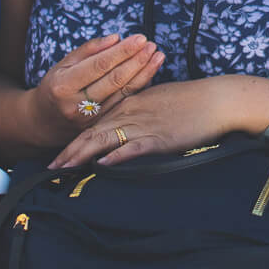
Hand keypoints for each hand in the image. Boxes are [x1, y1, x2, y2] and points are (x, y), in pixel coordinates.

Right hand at [31, 33, 165, 143]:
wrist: (44, 121)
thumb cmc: (56, 85)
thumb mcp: (64, 64)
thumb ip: (89, 50)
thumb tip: (116, 38)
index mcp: (64, 85)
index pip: (99, 65)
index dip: (122, 51)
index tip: (140, 38)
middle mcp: (77, 105)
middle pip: (114, 80)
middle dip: (137, 61)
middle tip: (152, 45)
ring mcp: (90, 119)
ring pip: (123, 93)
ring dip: (144, 73)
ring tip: (158, 56)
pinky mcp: (101, 127)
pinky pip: (124, 103)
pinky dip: (139, 87)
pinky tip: (150, 73)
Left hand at [50, 75, 268, 169]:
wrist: (217, 99)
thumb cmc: (192, 101)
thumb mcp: (160, 102)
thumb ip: (141, 113)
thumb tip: (130, 127)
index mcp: (131, 103)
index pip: (96, 122)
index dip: (76, 138)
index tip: (61, 152)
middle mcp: (131, 113)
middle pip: (93, 132)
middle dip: (70, 150)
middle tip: (51, 166)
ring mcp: (144, 125)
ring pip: (105, 140)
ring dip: (82, 156)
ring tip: (63, 169)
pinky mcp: (158, 139)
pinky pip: (132, 148)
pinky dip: (115, 157)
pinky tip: (101, 165)